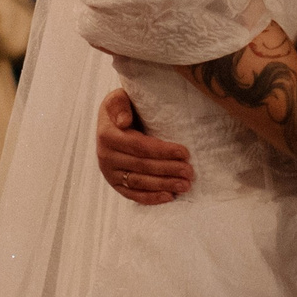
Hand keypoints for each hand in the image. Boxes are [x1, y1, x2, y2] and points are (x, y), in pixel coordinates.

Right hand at [97, 88, 192, 204]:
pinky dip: (151, 198)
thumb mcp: (118, 98)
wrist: (111, 122)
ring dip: (164, 185)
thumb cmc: (122, 107)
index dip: (163, 151)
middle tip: (190, 172)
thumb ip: (120, 104)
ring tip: (184, 185)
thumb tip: (123, 121)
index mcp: (107, 135)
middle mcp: (106, 156)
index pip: (139, 146)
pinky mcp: (115, 184)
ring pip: (139, 182)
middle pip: (142, 166)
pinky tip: (168, 197)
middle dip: (168, 169)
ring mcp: (109, 172)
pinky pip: (133, 194)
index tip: (184, 152)